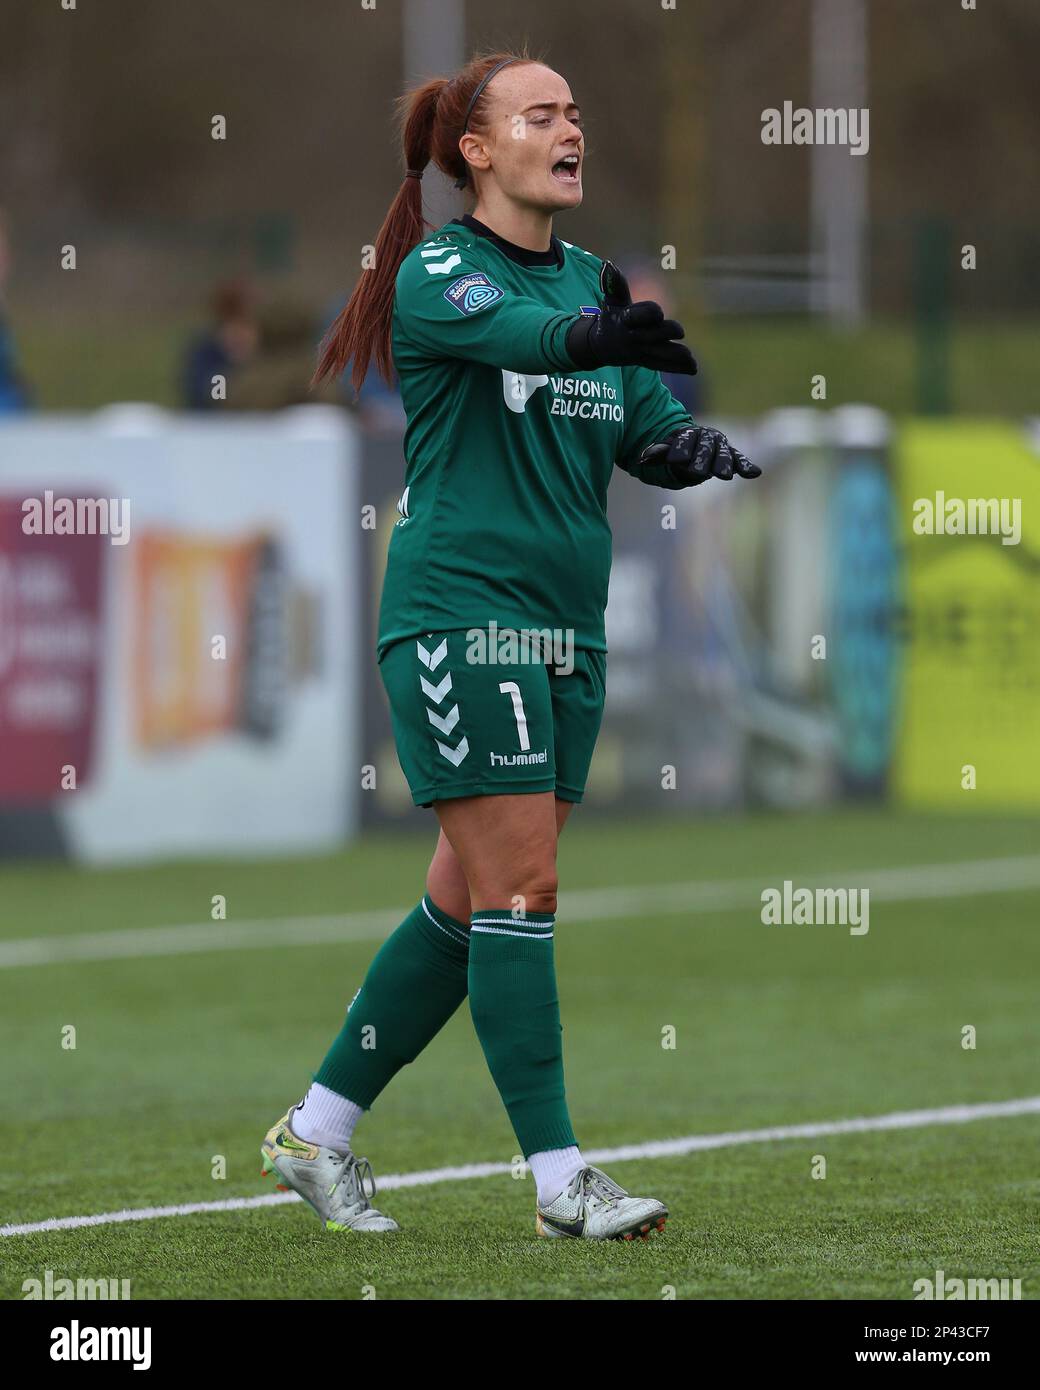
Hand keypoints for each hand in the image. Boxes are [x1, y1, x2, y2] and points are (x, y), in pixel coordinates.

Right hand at [565, 261, 697, 374]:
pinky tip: (693, 368)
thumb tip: (608, 264)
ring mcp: (640, 353)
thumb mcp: (611, 301)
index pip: (639, 316)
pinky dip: (678, 367)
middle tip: (680, 331)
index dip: (650, 313)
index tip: (658, 312)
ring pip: (660, 355)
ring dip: (676, 356)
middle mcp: (634, 339)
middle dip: (667, 333)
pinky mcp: (647, 362)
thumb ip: (614, 284)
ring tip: (691, 359)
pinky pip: (663, 365)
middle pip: (653, 336)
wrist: (600, 347)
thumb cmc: (610, 318)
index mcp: (625, 322)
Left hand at [639, 425, 760, 484]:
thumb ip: (657, 453)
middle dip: (701, 459)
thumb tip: (642, 458)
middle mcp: (707, 437)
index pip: (684, 441)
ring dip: (723, 464)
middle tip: (697, 472)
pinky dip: (746, 465)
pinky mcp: (731, 456)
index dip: (679, 450)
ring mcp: (720, 446)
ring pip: (723, 455)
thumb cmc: (678, 448)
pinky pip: (739, 460)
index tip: (674, 460)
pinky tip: (754, 473)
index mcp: (689, 433)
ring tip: (723, 476)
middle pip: (705, 448)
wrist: (696, 444)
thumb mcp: (666, 450)